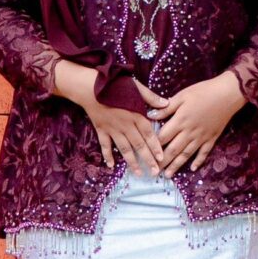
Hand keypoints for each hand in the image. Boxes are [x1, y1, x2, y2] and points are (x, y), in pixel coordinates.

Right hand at [52, 59, 164, 176]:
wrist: (91, 87)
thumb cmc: (116, 85)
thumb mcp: (137, 87)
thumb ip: (151, 97)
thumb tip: (166, 103)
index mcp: (136, 115)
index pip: (148, 134)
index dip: (155, 146)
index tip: (162, 158)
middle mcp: (125, 125)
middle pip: (138, 145)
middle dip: (147, 159)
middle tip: (155, 172)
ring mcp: (112, 129)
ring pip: (124, 148)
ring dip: (132, 162)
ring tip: (139, 173)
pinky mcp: (101, 130)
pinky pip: (105, 145)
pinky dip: (108, 155)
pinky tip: (111, 166)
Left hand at [145, 71, 244, 175]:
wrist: (227, 94)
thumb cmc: (203, 92)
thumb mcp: (182, 96)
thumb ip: (166, 108)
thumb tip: (150, 115)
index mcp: (180, 121)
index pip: (163, 137)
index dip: (153, 147)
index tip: (145, 155)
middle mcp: (189, 132)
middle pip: (173, 150)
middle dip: (162, 162)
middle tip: (154, 172)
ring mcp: (201, 137)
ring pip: (186, 154)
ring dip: (176, 166)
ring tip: (167, 175)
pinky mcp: (212, 138)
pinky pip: (204, 153)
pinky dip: (198, 161)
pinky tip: (192, 169)